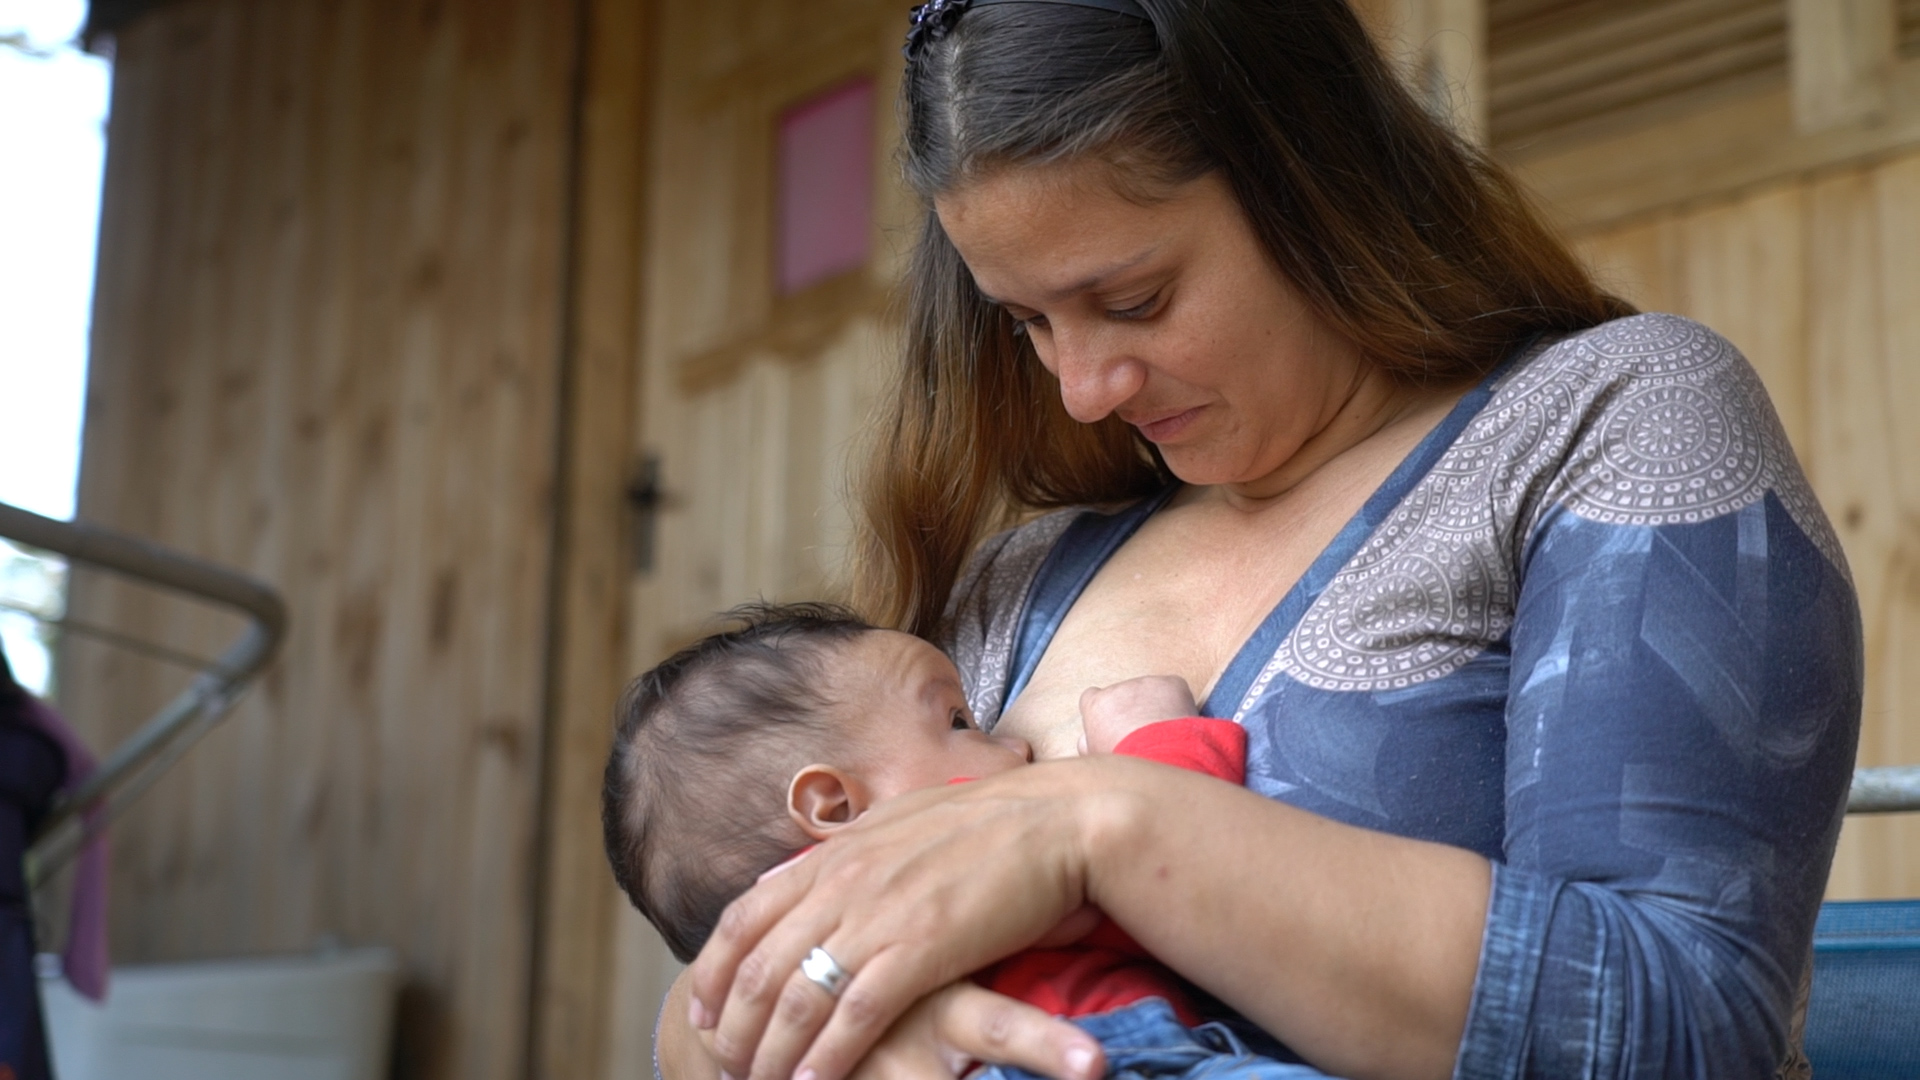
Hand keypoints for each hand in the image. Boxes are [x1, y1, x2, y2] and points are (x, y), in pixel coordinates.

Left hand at [686, 761, 1124, 1079]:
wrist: (1059, 819)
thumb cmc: (990, 824)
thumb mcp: (898, 824)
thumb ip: (845, 854)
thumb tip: (796, 874)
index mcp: (837, 851)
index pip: (747, 915)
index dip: (717, 969)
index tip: (704, 1008)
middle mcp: (844, 881)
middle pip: (761, 965)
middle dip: (735, 1026)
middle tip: (723, 1063)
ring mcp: (879, 914)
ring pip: (798, 997)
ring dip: (771, 1052)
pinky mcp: (921, 949)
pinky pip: (855, 1015)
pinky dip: (826, 1057)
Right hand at [1078, 676, 1197, 754]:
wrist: (1160, 758)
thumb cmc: (1126, 765)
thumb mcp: (1098, 758)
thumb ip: (1088, 744)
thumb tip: (1085, 741)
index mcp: (1096, 705)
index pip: (1093, 697)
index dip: (1105, 711)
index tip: (1113, 724)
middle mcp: (1119, 689)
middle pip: (1125, 696)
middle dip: (1133, 711)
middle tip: (1144, 735)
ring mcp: (1146, 684)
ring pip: (1151, 693)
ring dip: (1156, 708)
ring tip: (1164, 734)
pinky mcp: (1171, 684)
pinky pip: (1174, 690)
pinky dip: (1178, 703)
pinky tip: (1179, 725)